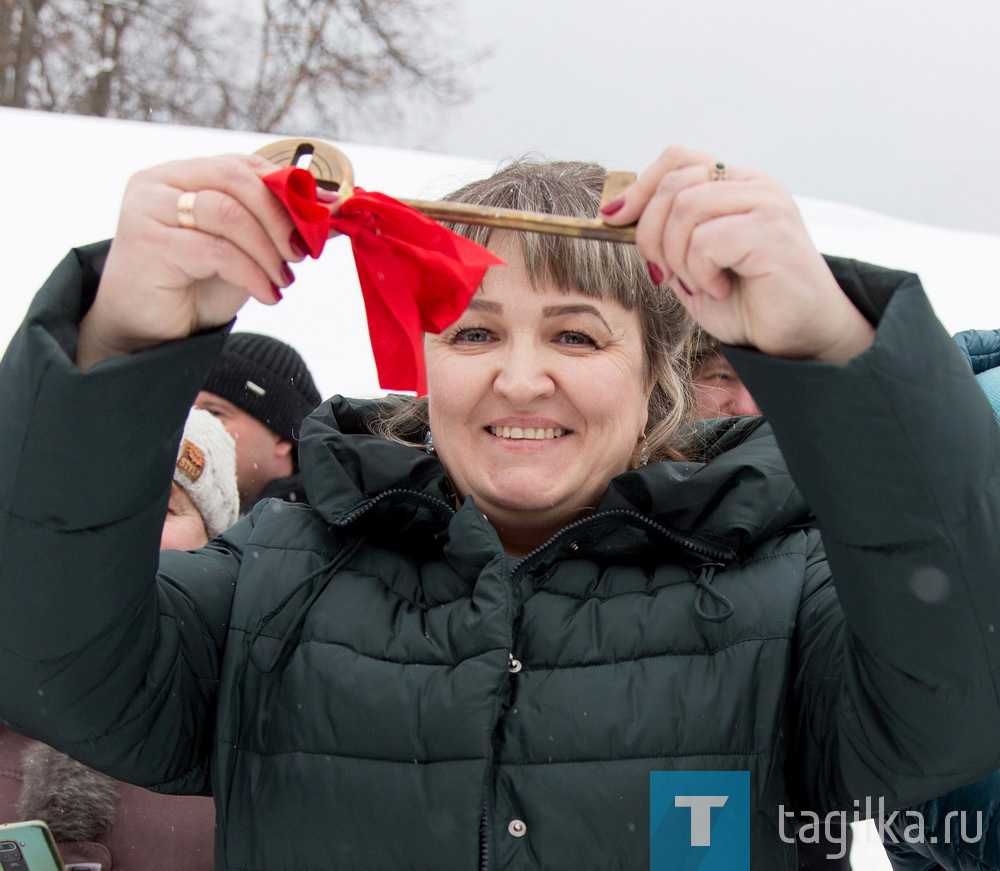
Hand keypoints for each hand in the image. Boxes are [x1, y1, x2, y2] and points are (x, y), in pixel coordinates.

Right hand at [77, 154, 331, 370]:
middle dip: (280, 216)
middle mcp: (160, 183)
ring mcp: (148, 210)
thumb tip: (332, 209)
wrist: (148, 331)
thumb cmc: (195, 286)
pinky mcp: (148, 244)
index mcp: (182, 173)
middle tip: (302, 252)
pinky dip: (252, 274)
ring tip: (283, 280)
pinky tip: (267, 294)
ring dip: (268, 250)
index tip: (322, 215)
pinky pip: (216, 251)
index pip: (243, 165)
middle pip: (236, 179)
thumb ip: (279, 228)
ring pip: (227, 214)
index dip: (288, 187)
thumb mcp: (246, 252)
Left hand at [602, 146, 873, 362]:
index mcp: (737, 185)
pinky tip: (720, 289)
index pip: (677, 159)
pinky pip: (707, 239)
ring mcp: (767, 204)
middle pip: (674, 184)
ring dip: (676, 257)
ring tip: (698, 284)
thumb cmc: (749, 305)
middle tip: (662, 273)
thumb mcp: (693, 267)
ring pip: (686, 209)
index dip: (639, 188)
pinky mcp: (772, 230)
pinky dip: (700, 271)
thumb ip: (666, 239)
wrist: (800, 338)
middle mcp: (755, 185)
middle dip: (650, 234)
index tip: (614, 220)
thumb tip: (619, 216)